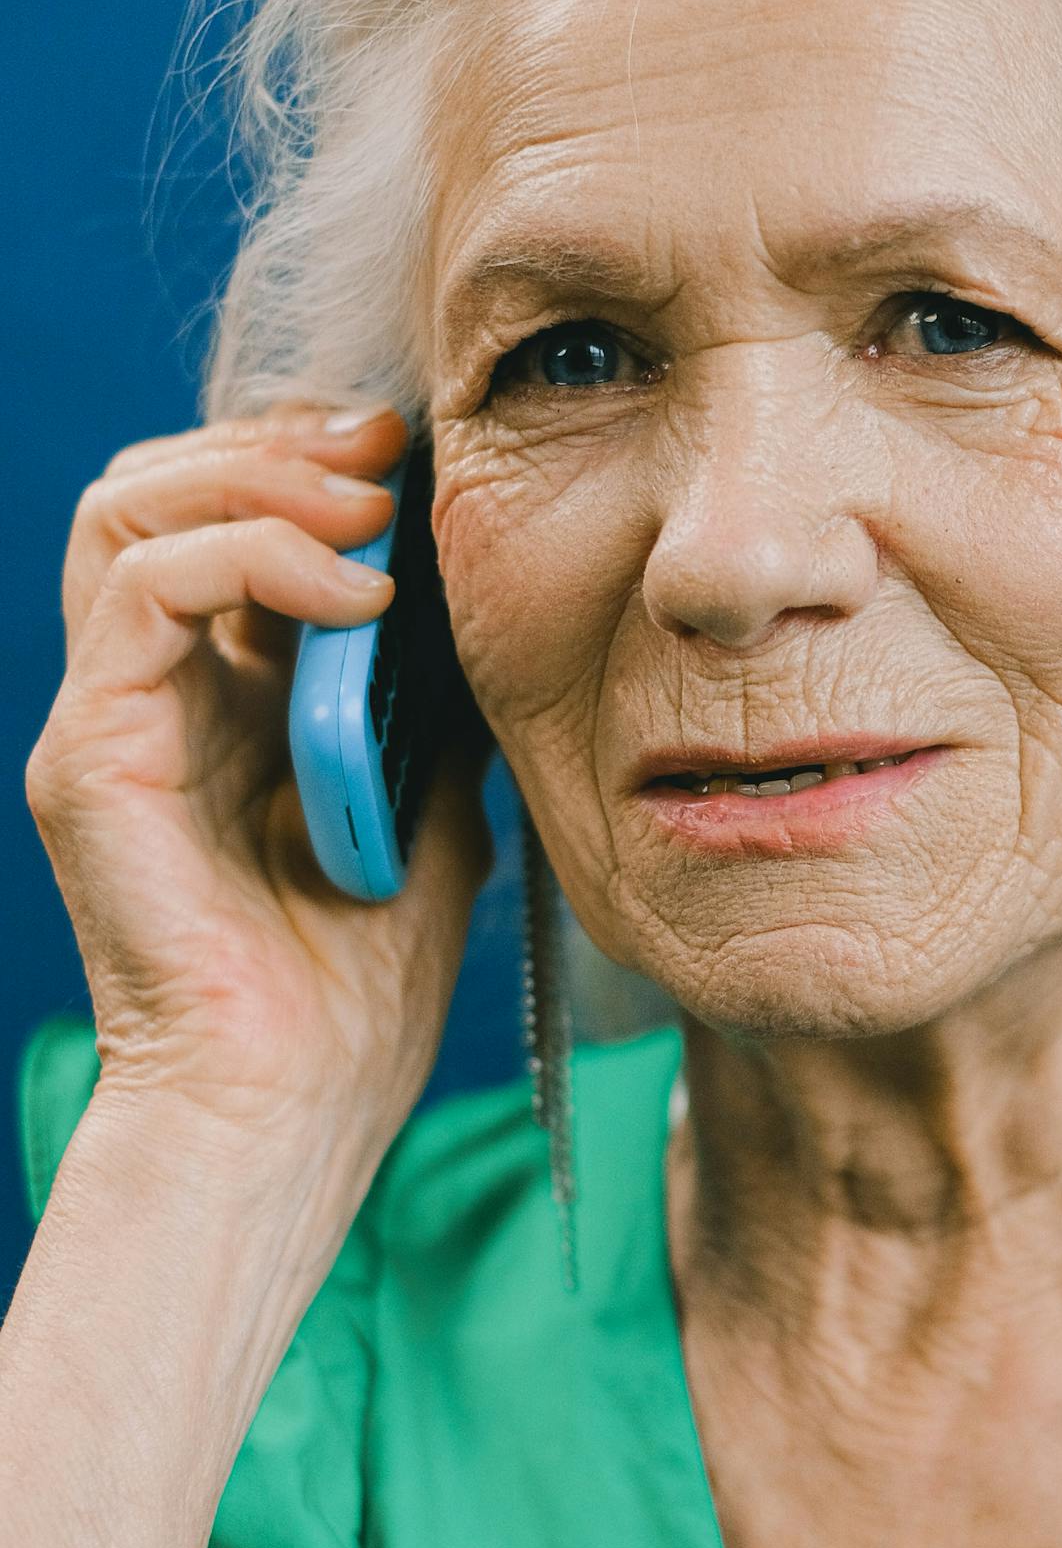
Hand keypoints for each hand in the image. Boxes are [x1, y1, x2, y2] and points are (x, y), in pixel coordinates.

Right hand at [28, 403, 489, 1168]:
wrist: (299, 1104)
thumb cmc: (362, 988)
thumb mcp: (433, 804)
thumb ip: (433, 700)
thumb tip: (486, 598)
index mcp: (222, 700)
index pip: (225, 517)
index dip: (314, 462)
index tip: (423, 455)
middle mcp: (150, 695)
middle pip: (161, 488)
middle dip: (282, 443)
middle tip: (394, 452)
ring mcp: (110, 718)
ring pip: (129, 509)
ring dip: (262, 479)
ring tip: (375, 512)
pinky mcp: (91, 752)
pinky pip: (143, 588)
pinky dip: (255, 555)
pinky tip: (360, 594)